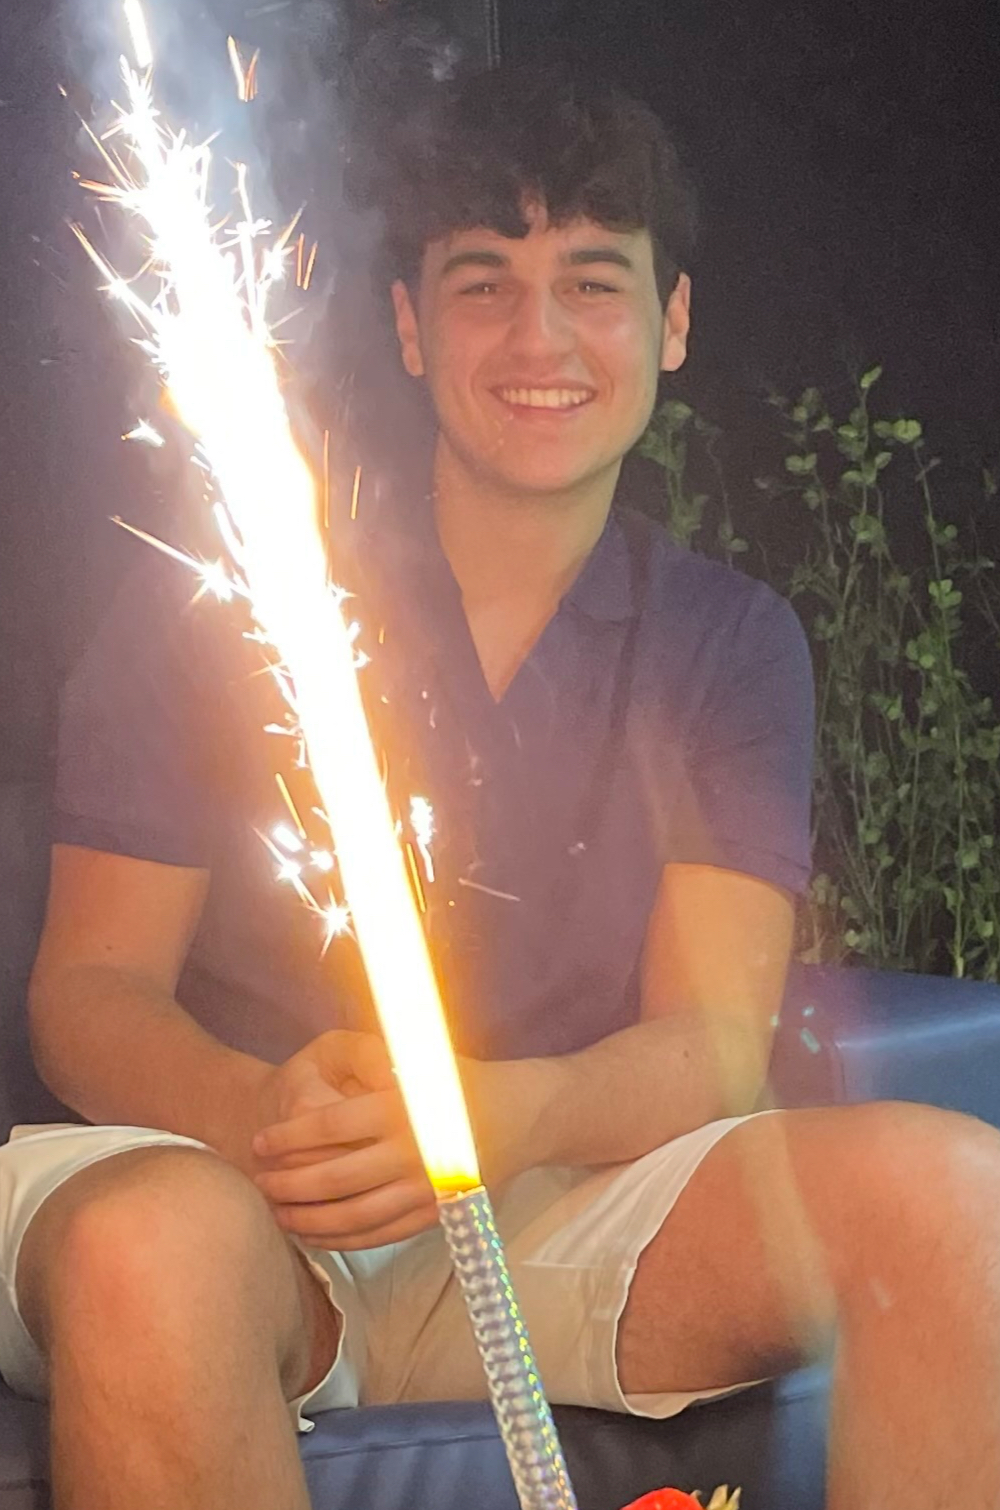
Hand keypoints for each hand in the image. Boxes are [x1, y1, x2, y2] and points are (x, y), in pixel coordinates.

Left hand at [252, 1030, 437, 1250]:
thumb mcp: (420, 1052)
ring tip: (278, 1213)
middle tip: (262, 1182)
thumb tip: (329, 1055)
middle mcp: (415, 1151)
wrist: (514, 1117)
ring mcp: (426, 1190)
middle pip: (336, 1178)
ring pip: (354, 1216)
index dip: (288, 1136)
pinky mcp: (434, 1215)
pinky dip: (341, 1239)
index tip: (261, 1142)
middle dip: (289, 1184)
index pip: (331, 1125)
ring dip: (309, 1218)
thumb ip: (375, 1053)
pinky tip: (313, 1234)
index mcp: (404, 1107)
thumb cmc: (456, 1080)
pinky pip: (379, 1236)